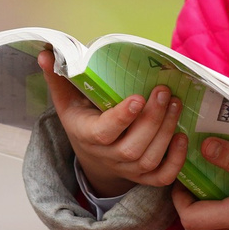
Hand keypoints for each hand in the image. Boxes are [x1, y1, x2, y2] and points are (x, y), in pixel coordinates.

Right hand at [39, 52, 187, 196]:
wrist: (93, 155)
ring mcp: (127, 169)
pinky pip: (162, 177)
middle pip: (133, 147)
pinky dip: (176, 160)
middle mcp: (108, 156)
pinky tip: (183, 136)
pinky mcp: (144, 178)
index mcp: (87, 134)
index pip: (104, 132)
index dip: (122, 118)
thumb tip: (46, 51)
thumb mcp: (67, 99)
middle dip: (152, 119)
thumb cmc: (84, 118)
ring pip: (149, 159)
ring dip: (167, 131)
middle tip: (164, 91)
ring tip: (176, 104)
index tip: (137, 97)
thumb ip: (59, 76)